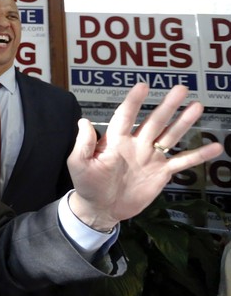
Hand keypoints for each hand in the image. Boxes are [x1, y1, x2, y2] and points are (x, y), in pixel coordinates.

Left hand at [68, 83, 222, 231]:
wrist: (100, 208)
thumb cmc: (87, 185)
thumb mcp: (79, 164)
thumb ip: (84, 144)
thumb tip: (83, 120)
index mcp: (116, 140)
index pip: (125, 116)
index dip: (133, 102)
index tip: (143, 86)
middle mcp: (136, 144)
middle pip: (154, 121)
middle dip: (167, 106)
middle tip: (181, 89)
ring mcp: (150, 157)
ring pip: (170, 136)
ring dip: (184, 122)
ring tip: (197, 106)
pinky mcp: (161, 173)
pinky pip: (182, 161)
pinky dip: (198, 155)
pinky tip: (215, 147)